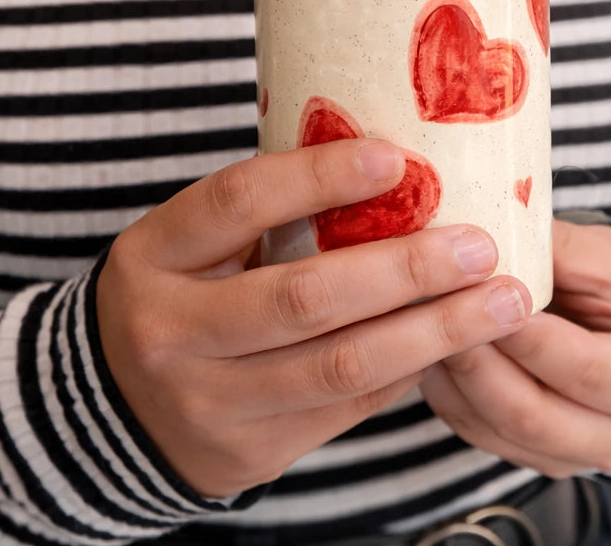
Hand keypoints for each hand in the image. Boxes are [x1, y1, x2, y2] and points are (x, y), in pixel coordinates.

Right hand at [96, 140, 532, 497]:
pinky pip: (350, 408)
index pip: (237, 202)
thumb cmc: (179, 296)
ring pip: (341, 366)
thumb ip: (266, 210)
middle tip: (480, 246)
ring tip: (503, 303)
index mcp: (154, 256)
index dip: (319, 178)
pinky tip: (458, 343)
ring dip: (435, 332)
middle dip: (406, 270)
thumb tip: (394, 164)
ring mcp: (209, 402)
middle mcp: (172, 332)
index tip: (397, 158)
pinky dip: (410, 371)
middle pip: (305, 297)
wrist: (107, 412)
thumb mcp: (190, 243)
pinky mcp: (252, 452)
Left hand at [422, 220, 610, 476]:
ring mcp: (578, 456)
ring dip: (455, 382)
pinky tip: (433, 354)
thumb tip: (483, 241)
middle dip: (475, 361)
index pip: (579, 367)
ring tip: (425, 330)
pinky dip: (452, 398)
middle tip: (434, 311)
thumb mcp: (609, 257)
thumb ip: (551, 253)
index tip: (475, 292)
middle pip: (529, 413)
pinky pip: (483, 436)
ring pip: (497, 432)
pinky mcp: (542, 458)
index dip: (521, 334)